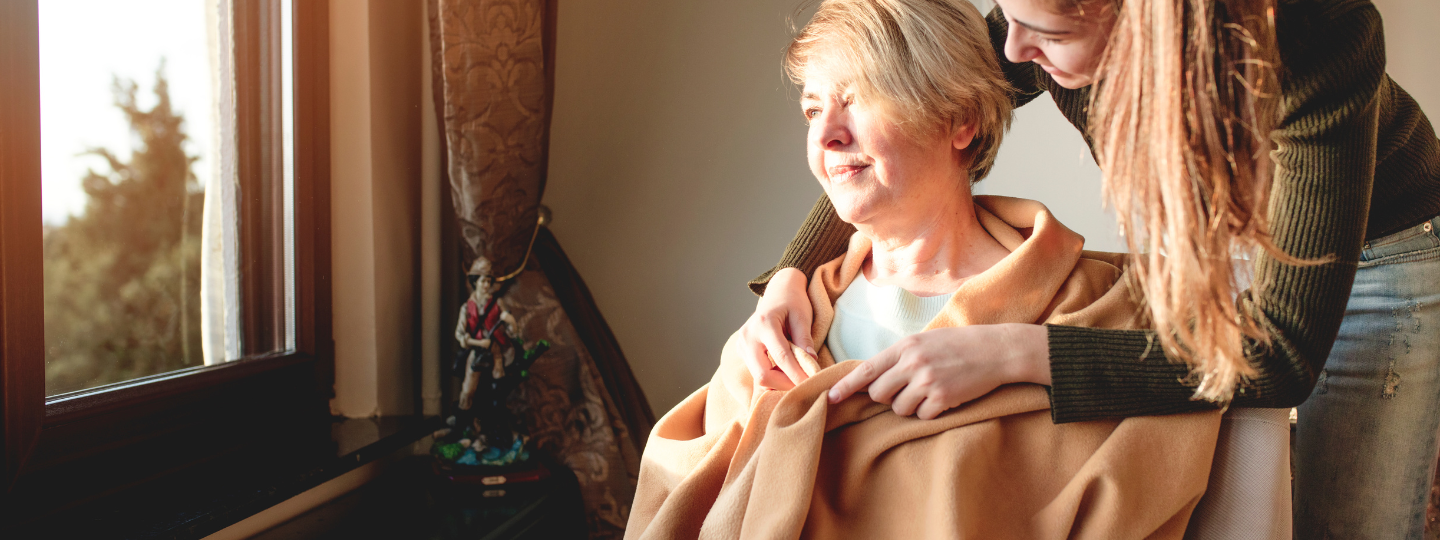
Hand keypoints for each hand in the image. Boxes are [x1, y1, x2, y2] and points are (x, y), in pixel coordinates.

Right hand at [737, 267, 815, 389]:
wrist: (778, 291)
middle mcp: (748, 336)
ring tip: (796, 377)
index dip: (797, 374)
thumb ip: (805, 340)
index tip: (812, 383)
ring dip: (778, 382)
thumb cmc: (793, 301)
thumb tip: (811, 364)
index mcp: (764, 324)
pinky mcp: (742, 350)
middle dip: (784, 384)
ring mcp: (742, 344)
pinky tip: (785, 372)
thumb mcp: (802, 316)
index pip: (781, 357)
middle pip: (762, 374)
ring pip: (758, 376)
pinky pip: (756, 372)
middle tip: (804, 385)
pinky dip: (772, 377)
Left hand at [827, 323, 1050, 418]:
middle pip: (879, 394)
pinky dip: (930, 412)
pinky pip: (922, 416)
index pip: (866, 370)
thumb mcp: (925, 341)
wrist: (996, 350)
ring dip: (910, 406)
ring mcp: (927, 381)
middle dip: (886, 398)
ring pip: (899, 409)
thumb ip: (900, 356)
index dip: (846, 386)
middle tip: (905, 391)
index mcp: (905, 346)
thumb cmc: (959, 345)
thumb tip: (873, 378)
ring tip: (929, 391)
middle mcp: (912, 363)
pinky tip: (944, 397)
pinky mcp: (943, 398)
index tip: (830, 398)